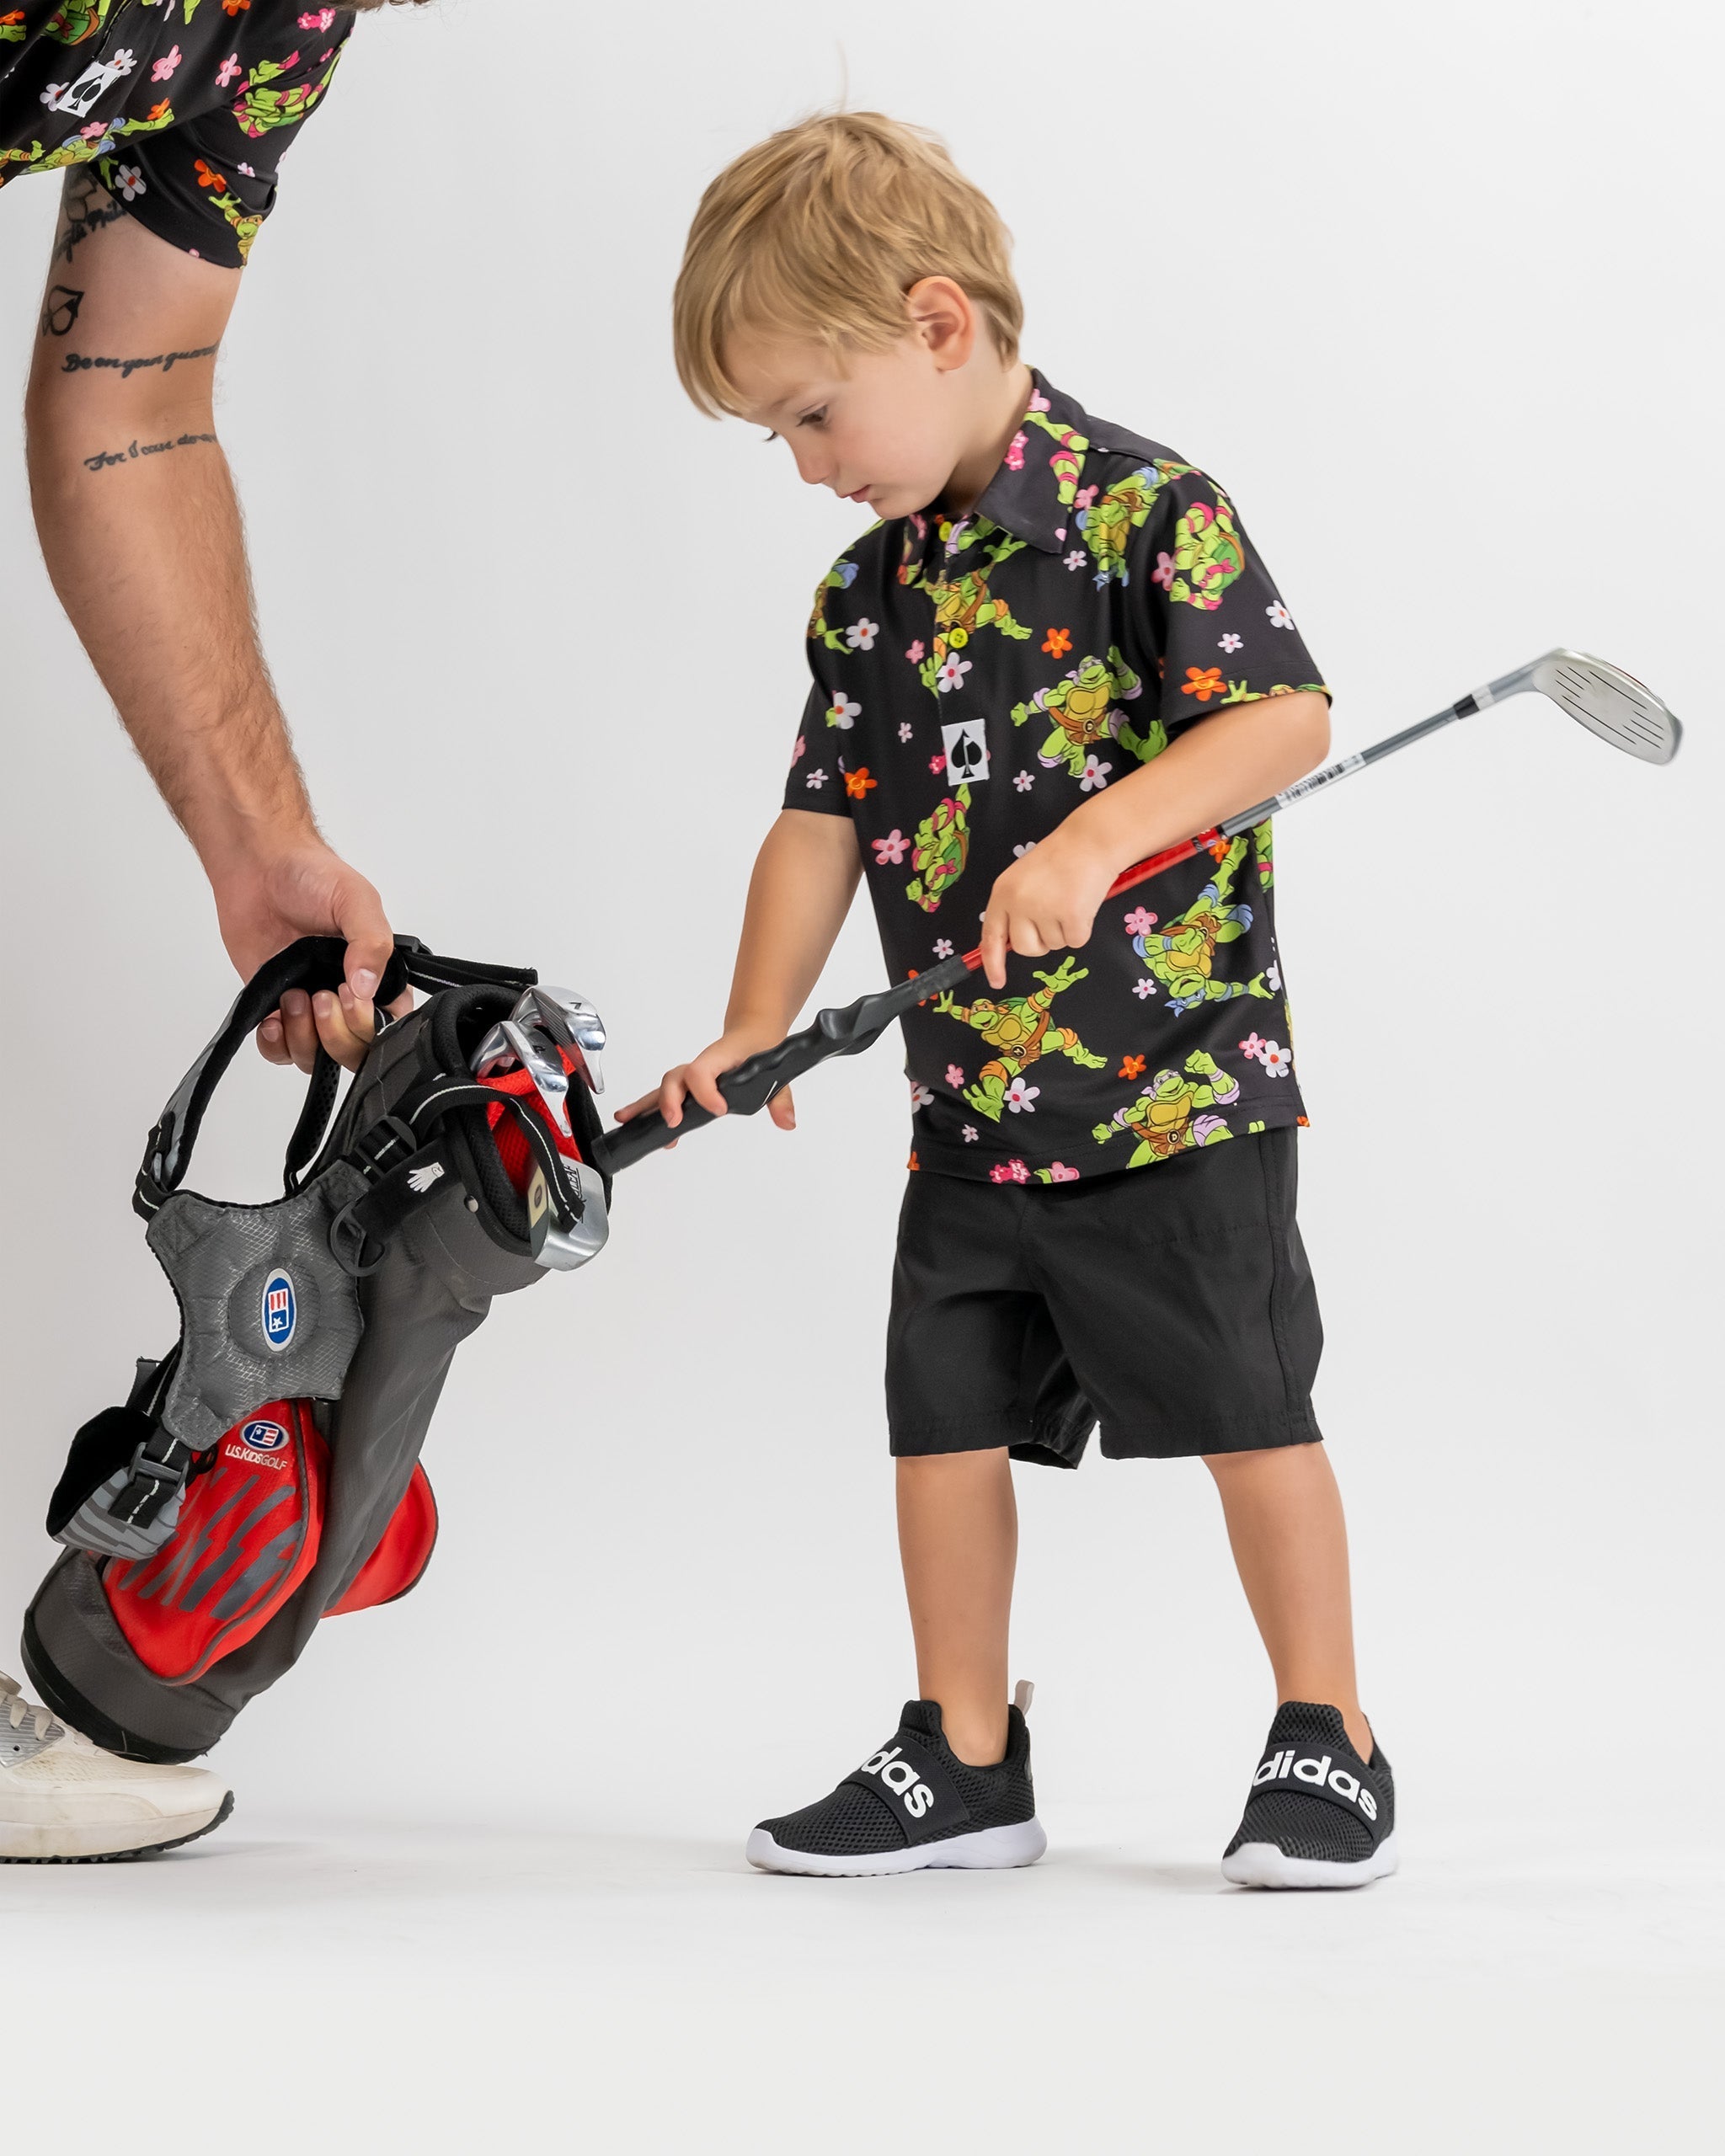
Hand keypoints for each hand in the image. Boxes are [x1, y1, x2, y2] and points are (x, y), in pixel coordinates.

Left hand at [206, 829, 409, 1073]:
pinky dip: (276, 1045)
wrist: (258, 867)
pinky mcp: (276, 1009)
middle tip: (320, 996)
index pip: (390, 1025)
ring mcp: (312, 1006)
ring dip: (304, 1038)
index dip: (369, 1023)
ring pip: (317, 1058)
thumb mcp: (355, 899)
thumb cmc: (311, 876)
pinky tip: (273, 1018)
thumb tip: (367, 987)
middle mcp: (347, 997)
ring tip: (293, 997)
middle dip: (337, 1035)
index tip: (348, 995)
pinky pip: (280, 1051)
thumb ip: (371, 942)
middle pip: (355, 1052)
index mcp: (378, 975)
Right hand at [613, 1022, 795, 1146]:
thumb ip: (781, 1098)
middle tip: (673, 1122)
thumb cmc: (760, 1050)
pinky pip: (664, 1096)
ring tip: (627, 1121)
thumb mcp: (777, 1071)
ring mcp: (691, 1076)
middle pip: (676, 1078)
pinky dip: (648, 1109)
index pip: (703, 1070)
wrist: (753, 1034)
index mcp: (721, 1058)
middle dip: (669, 1100)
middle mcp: (701, 1066)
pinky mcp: (687, 1086)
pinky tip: (636, 1123)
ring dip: (645, 1104)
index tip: (719, 1110)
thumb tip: (787, 1122)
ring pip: (663, 1087)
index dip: (706, 1090)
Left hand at [977, 824, 1116, 987]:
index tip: (997, 981)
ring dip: (1064, 930)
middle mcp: (1019, 903)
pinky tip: (1083, 905)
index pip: (991, 935)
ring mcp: (1045, 910)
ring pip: (1054, 945)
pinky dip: (1082, 929)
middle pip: (1025, 948)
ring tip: (1070, 900)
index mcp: (1003, 893)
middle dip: (1041, 943)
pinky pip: (1076, 942)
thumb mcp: (1023, 879)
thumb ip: (1014, 908)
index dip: (993, 962)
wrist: (1090, 841)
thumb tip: (1011, 944)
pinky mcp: (1072, 916)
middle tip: (1053, 917)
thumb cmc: (1059, 859)